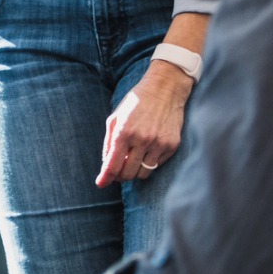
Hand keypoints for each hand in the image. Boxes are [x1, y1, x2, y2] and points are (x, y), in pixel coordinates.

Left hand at [96, 61, 192, 186]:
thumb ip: (109, 141)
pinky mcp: (172, 145)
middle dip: (120, 176)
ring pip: (143, 173)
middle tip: (117, 171)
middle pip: (128, 174)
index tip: (101, 184)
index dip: (106, 177)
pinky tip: (147, 151)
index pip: (113, 164)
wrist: (164, 89)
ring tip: (132, 161)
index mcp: (124, 132)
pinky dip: (149, 163)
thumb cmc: (136, 102)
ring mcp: (159, 144)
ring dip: (135, 171)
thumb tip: (106, 164)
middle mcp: (142, 140)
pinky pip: (157, 165)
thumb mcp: (116, 117)